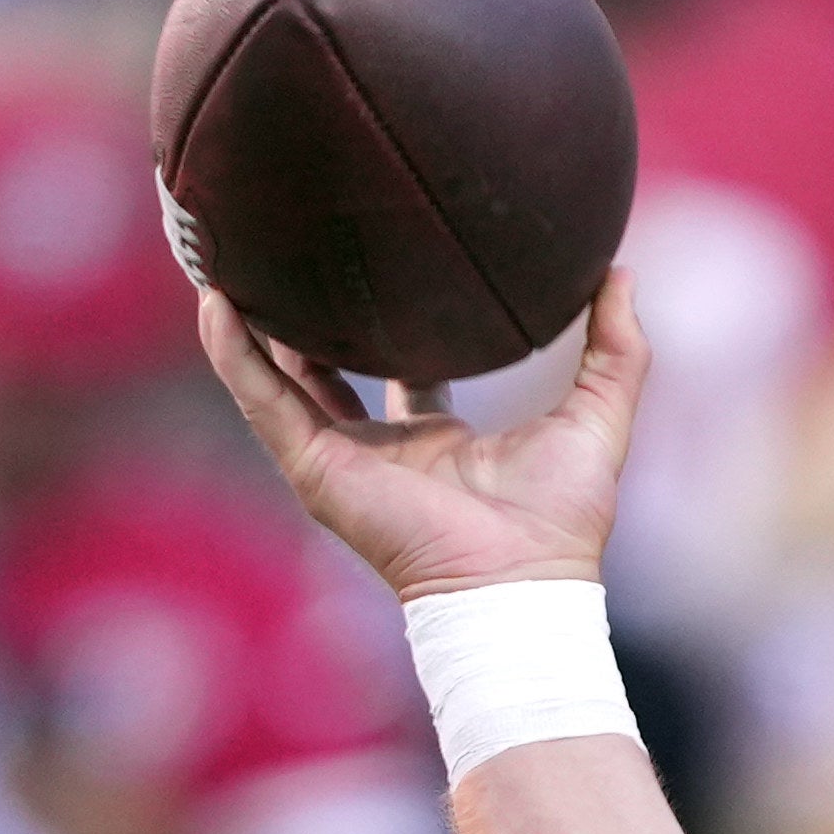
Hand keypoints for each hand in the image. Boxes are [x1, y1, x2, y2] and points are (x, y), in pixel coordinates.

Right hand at [194, 274, 648, 601]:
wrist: (521, 581)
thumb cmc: (563, 519)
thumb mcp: (599, 414)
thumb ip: (616, 347)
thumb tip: (620, 273)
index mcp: (437, 441)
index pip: (402, 374)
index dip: (388, 326)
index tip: (379, 269)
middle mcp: (382, 450)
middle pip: (327, 373)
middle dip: (303, 319)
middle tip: (287, 252)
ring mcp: (341, 461)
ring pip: (277, 380)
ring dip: (247, 325)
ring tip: (224, 256)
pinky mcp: (317, 470)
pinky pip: (263, 401)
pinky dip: (234, 355)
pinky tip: (213, 302)